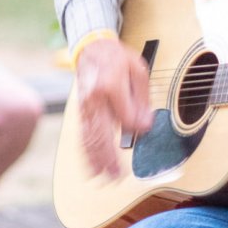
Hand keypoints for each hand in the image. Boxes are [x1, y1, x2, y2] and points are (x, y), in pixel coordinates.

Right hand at [75, 38, 152, 178]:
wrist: (92, 48)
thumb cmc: (117, 57)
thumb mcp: (138, 69)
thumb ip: (142, 97)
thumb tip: (144, 123)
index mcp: (110, 85)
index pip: (126, 117)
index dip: (138, 125)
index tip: (145, 127)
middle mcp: (95, 99)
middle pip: (102, 133)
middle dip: (109, 158)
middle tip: (117, 177)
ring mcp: (85, 107)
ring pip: (90, 138)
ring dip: (96, 160)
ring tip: (105, 178)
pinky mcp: (81, 112)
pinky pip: (83, 135)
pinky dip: (86, 153)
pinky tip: (90, 168)